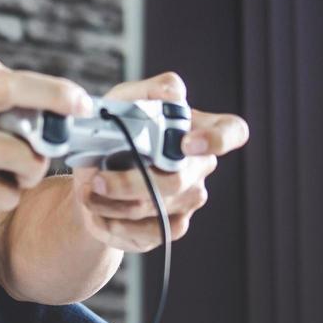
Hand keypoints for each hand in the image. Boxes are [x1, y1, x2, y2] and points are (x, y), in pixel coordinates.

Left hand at [72, 72, 247, 252]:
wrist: (90, 181)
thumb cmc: (112, 135)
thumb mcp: (120, 104)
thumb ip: (147, 92)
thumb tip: (173, 92)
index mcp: (197, 129)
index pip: (232, 131)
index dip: (217, 139)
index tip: (185, 144)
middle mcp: (200, 165)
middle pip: (179, 179)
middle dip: (131, 181)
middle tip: (97, 178)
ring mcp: (189, 198)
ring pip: (157, 206)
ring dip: (114, 202)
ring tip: (90, 191)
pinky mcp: (174, 226)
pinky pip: (150, 230)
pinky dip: (117, 222)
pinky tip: (101, 212)